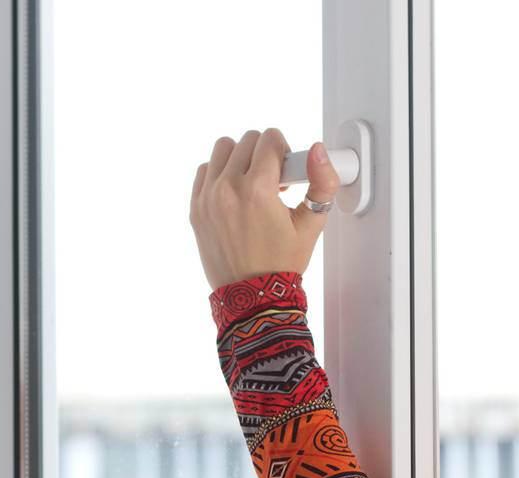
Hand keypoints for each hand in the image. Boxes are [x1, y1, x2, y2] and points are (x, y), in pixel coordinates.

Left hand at [190, 128, 340, 290]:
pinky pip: (205, 170)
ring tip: (252, 184)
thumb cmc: (281, 264)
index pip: (269, 138)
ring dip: (240, 158)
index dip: (284, 151)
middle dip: (264, 155)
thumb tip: (317, 150)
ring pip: (223, 149)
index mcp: (256, 191)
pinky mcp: (196, 208)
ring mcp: (207, 198)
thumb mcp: (311, 224)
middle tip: (273, 183)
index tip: (286, 174)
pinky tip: (235, 193)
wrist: (252, 297)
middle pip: (247, 140)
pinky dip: (220, 173)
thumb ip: (322, 182)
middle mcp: (227, 190)